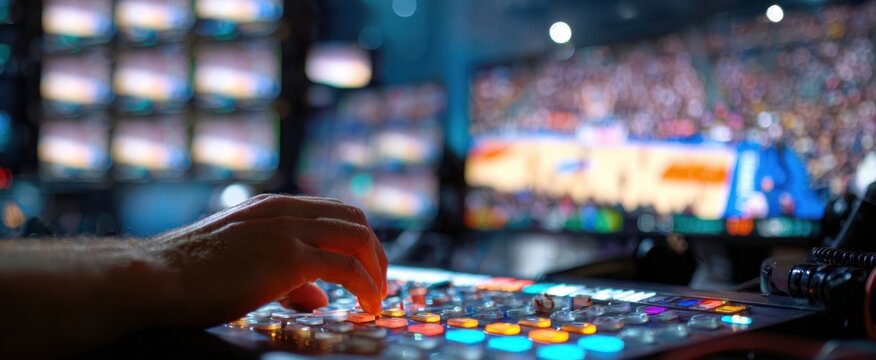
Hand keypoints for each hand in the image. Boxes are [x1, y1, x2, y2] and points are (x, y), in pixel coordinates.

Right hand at [149, 194, 387, 324]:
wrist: (155, 277)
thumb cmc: (189, 275)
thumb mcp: (243, 265)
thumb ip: (285, 278)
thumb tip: (318, 297)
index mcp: (273, 208)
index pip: (333, 212)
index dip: (356, 240)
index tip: (366, 268)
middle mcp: (285, 210)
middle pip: (354, 219)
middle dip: (375, 251)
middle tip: (379, 283)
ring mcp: (288, 230)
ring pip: (357, 237)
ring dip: (376, 269)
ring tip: (377, 297)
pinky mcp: (288, 257)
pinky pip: (346, 267)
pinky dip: (365, 285)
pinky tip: (366, 305)